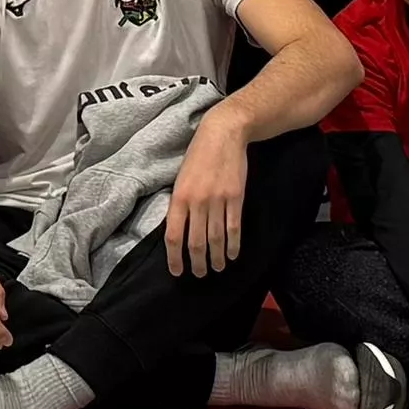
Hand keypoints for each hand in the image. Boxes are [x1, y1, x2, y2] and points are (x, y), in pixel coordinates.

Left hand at [162, 114, 253, 276]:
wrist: (223, 133)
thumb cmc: (198, 155)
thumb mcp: (180, 178)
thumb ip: (179, 204)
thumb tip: (178, 230)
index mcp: (178, 197)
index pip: (173, 236)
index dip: (174, 258)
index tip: (177, 271)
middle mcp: (197, 202)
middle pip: (195, 242)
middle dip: (197, 263)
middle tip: (199, 274)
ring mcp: (218, 200)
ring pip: (216, 238)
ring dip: (216, 258)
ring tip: (217, 268)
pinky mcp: (236, 197)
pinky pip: (234, 227)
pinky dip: (233, 245)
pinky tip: (232, 254)